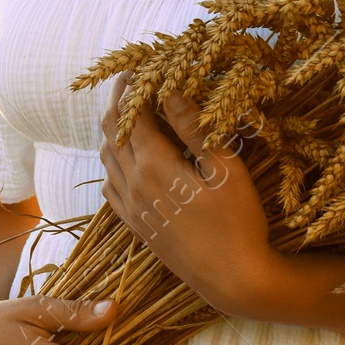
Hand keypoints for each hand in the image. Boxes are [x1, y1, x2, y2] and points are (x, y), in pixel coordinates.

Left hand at [98, 83, 275, 314]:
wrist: (232, 279)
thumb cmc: (239, 222)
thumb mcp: (226, 169)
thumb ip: (194, 129)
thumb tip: (170, 92)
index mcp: (154, 166)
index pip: (131, 114)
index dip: (133, 86)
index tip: (142, 66)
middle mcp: (133, 185)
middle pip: (111, 132)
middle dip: (118, 102)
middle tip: (131, 81)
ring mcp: (131, 207)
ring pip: (106, 158)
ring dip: (113, 130)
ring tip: (129, 113)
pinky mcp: (135, 226)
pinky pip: (110, 187)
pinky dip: (112, 163)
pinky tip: (126, 159)